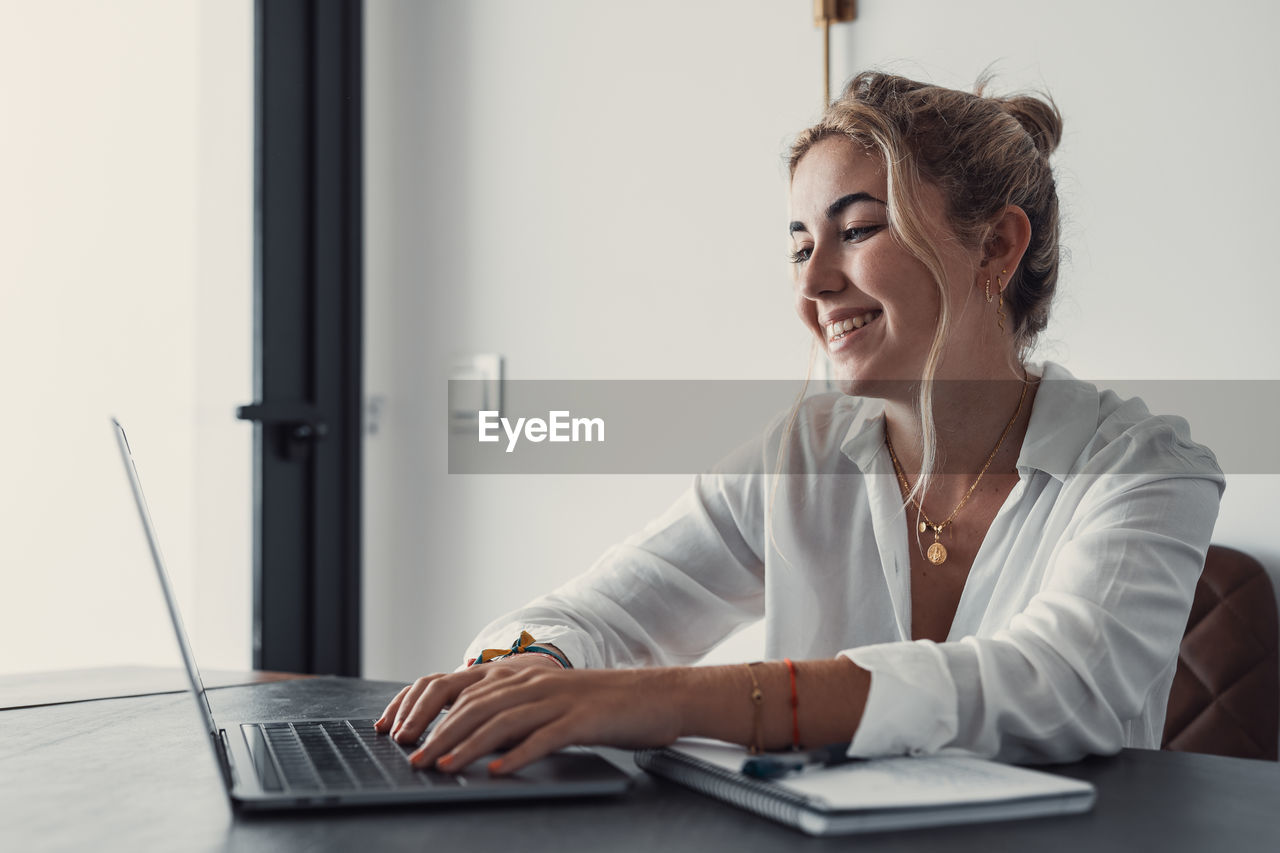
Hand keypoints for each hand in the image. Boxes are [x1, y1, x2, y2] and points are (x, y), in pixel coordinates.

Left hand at [374, 660, 682, 775]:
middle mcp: (536, 683)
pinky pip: (544, 738)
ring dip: (467, 746)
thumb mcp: (552, 701)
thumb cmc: (603, 705)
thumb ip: (516, 712)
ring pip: (503, 721)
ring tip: (442, 767)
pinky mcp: (583, 720)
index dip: (431, 712)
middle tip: (414, 758)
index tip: (405, 735)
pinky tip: (497, 771)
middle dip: (439, 733)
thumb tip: (474, 740)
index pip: (465, 691)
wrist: (657, 695)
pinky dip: (517, 755)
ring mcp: (559, 700)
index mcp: (525, 677)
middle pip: (476, 706)